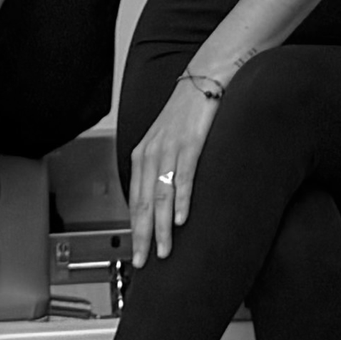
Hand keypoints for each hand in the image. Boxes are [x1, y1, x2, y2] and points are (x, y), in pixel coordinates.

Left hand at [128, 75, 218, 264]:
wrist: (205, 77)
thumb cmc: (189, 112)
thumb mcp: (168, 142)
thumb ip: (164, 169)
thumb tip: (165, 201)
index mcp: (143, 155)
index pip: (136, 201)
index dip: (135, 230)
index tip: (137, 253)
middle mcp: (152, 153)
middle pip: (144, 203)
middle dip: (142, 236)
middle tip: (143, 262)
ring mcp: (171, 148)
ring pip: (161, 195)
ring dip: (161, 227)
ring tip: (163, 250)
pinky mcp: (192, 141)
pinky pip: (184, 176)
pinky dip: (181, 199)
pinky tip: (181, 219)